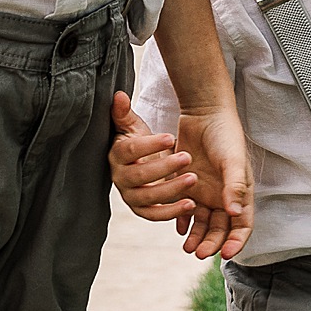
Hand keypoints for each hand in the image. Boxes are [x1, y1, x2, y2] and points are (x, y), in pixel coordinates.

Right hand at [109, 90, 198, 225]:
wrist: (140, 162)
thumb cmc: (139, 143)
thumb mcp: (133, 126)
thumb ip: (125, 113)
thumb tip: (119, 95)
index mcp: (117, 155)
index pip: (131, 150)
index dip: (149, 145)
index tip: (170, 137)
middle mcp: (120, 177)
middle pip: (139, 176)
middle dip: (164, 167)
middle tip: (187, 157)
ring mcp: (130, 195)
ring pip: (148, 197)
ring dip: (171, 190)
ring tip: (193, 179)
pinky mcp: (142, 209)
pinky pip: (154, 215)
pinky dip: (171, 212)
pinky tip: (191, 204)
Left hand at [174, 102, 253, 261]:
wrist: (203, 113)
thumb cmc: (224, 135)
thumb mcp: (232, 160)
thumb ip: (234, 186)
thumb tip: (235, 213)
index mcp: (240, 193)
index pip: (242, 225)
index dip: (236, 241)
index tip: (226, 254)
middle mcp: (224, 196)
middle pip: (221, 229)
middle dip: (212, 243)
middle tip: (200, 253)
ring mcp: (205, 192)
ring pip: (202, 223)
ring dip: (197, 236)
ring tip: (187, 247)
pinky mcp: (187, 185)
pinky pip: (185, 209)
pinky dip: (182, 220)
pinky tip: (178, 228)